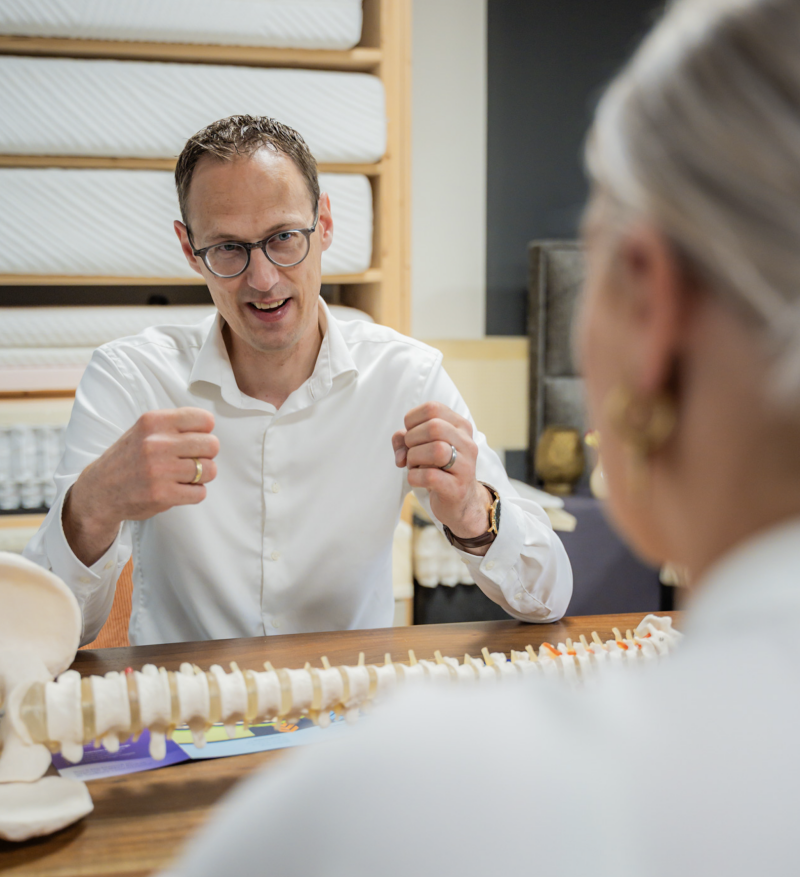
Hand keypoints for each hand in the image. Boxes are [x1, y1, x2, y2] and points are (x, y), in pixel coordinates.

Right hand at [64, 408, 218, 565]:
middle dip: (206, 454)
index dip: (205, 432)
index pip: (205, 419)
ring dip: (202, 476)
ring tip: (184, 476)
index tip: (195, 439)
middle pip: (212, 445)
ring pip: (210, 470)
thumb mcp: (145, 430)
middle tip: (192, 460)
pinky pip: (200, 493)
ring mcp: (160, 470)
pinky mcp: (162, 494)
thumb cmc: (129, 459)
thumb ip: (175, 425)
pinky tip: (178, 489)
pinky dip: (193, 493)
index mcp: (154, 422)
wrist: (100, 491)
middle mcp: (156, 443)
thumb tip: (210, 426)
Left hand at [392, 402, 492, 548]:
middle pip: (434, 427)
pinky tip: (417, 479)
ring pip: (436, 450)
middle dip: (412, 439)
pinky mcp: (457, 488)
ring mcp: (466, 466)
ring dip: (414, 458)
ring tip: (414, 466)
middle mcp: (467, 443)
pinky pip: (430, 476)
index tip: (410, 434)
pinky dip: (414, 477)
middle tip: (411, 453)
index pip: (433, 408)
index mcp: (460, 426)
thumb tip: (400, 449)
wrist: (461, 502)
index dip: (412, 420)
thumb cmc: (438, 468)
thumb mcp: (422, 447)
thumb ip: (404, 439)